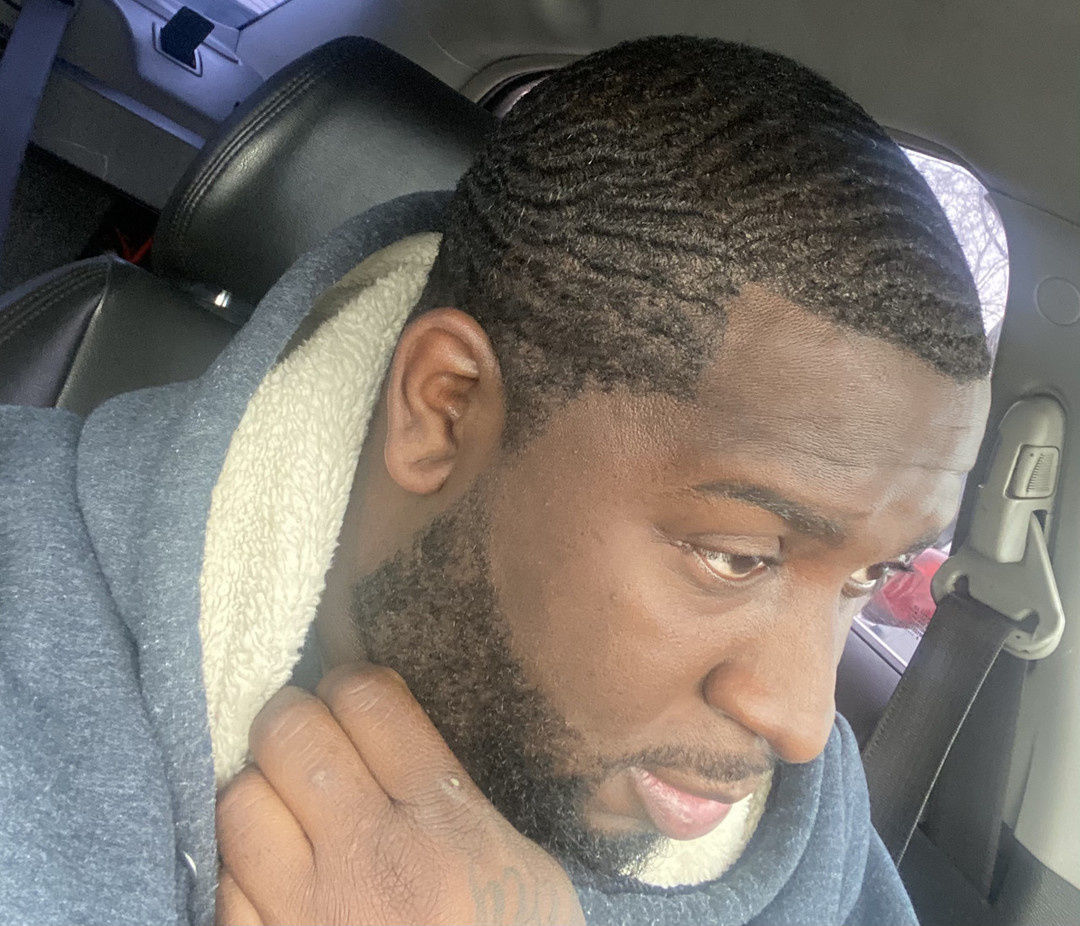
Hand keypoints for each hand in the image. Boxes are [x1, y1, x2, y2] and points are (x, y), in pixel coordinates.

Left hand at [215, 663, 585, 925]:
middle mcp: (370, 860)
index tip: (356, 701)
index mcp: (445, 825)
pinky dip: (240, 865)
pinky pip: (221, 879)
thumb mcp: (521, 863)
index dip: (354, 685)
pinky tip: (272, 874)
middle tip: (311, 740)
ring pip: (239, 800)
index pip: (368, 700)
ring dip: (259, 792)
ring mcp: (308, 916)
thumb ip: (458, 791)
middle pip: (290, 732)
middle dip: (295, 720)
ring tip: (285, 807)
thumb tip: (391, 726)